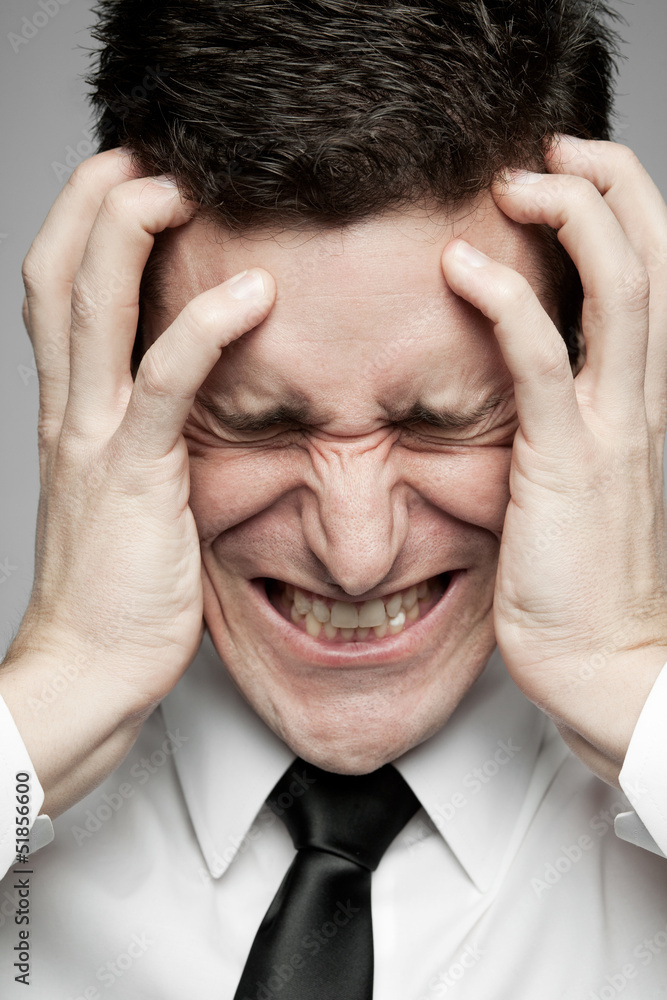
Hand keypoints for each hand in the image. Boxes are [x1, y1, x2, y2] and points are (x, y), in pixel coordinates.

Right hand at [2, 149, 274, 814]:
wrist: (92, 667)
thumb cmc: (123, 587)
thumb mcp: (131, 494)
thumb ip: (149, 438)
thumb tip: (195, 403)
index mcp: (73, 413)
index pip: (58, 293)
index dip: (84, 224)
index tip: (130, 178)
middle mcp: (72, 412)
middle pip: (58, 274)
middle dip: (96, 198)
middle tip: (147, 151)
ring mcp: (96, 440)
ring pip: (92, 307)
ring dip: (130, 230)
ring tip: (181, 182)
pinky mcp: (136, 477)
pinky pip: (165, 384)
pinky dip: (203, 329)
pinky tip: (252, 292)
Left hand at [441, 136, 666, 786]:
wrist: (602, 660)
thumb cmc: (580, 576)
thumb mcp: (580, 478)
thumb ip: (563, 420)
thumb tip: (521, 381)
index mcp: (643, 399)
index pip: (650, 275)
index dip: (618, 210)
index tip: (560, 180)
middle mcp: (645, 398)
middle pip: (652, 255)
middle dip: (606, 183)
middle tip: (544, 152)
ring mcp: (616, 425)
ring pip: (622, 285)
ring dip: (573, 213)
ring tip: (517, 178)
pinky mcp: (571, 460)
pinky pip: (544, 360)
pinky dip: (509, 303)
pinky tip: (465, 266)